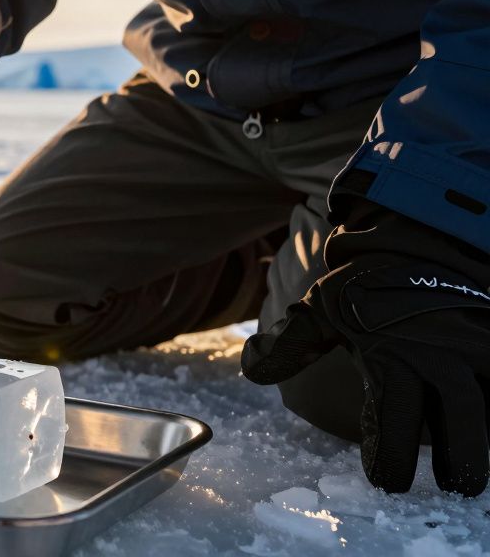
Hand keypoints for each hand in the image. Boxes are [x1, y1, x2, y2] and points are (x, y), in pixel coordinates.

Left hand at [242, 204, 489, 495]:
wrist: (417, 232)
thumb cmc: (365, 278)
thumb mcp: (321, 306)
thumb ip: (291, 344)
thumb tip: (252, 370)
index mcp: (393, 353)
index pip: (392, 416)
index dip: (389, 455)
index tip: (384, 480)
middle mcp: (441, 352)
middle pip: (461, 419)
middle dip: (460, 460)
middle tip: (453, 485)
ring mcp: (478, 344)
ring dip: (487, 440)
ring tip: (476, 471)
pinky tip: (489, 429)